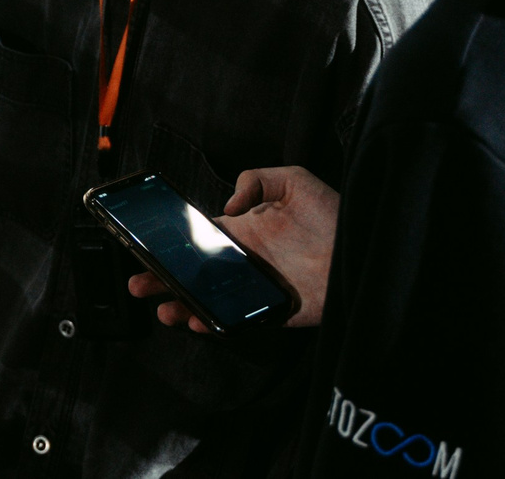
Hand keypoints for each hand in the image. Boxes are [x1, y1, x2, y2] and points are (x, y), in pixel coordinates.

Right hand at [126, 166, 338, 331]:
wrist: (365, 249)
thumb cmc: (334, 215)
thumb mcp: (295, 180)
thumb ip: (258, 180)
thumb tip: (228, 203)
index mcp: (245, 231)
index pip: (200, 238)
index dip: (173, 244)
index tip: (147, 246)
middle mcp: (245, 261)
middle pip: (196, 272)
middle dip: (165, 277)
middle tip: (139, 282)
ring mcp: (256, 288)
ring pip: (210, 299)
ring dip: (183, 303)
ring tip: (164, 308)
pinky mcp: (272, 312)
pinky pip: (237, 320)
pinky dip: (215, 323)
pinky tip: (197, 320)